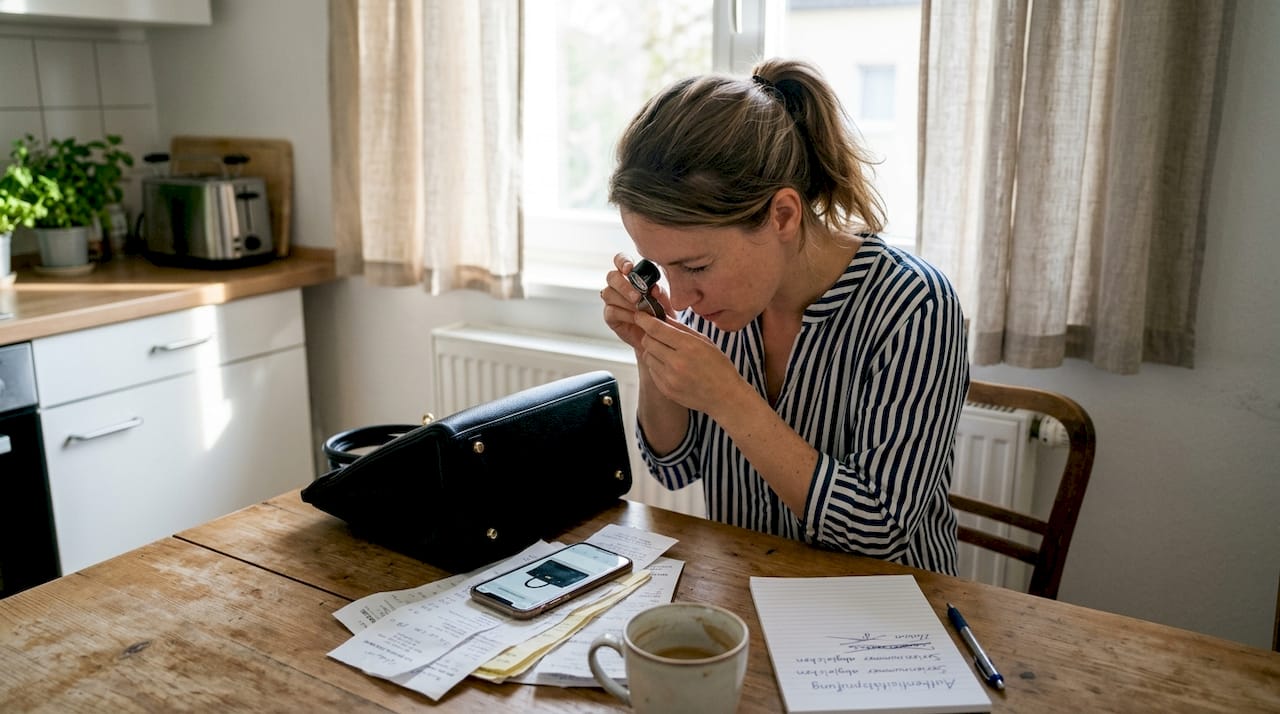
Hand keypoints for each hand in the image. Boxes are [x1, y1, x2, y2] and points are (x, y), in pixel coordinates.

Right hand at [601, 253, 673, 352]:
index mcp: (631, 275)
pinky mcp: (610, 316)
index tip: (629, 269)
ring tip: (640, 310)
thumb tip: (654, 288)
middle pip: (611, 277)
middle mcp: (618, 286)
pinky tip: (635, 318)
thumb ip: (659, 293)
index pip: (620, 260)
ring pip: (608, 293)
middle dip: (623, 285)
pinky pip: (611, 311)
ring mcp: (612, 300)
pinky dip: (624, 314)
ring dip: (624, 301)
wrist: (657, 337)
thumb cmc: (661, 314)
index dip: (622, 262)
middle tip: (637, 297)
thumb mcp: (665, 302)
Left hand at [632, 311, 748, 417]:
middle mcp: (677, 363)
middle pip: (648, 342)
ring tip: (667, 352)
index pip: (656, 329)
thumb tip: (661, 317)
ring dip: (653, 350)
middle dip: (649, 334)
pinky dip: (657, 365)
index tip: (640, 315)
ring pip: (647, 356)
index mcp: (688, 347)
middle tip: (657, 334)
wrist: (725, 397)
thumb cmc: (718, 367)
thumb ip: (681, 328)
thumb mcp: (704, 341)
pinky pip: (652, 371)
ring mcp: (670, 379)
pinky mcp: (666, 390)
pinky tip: (671, 366)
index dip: (644, 319)